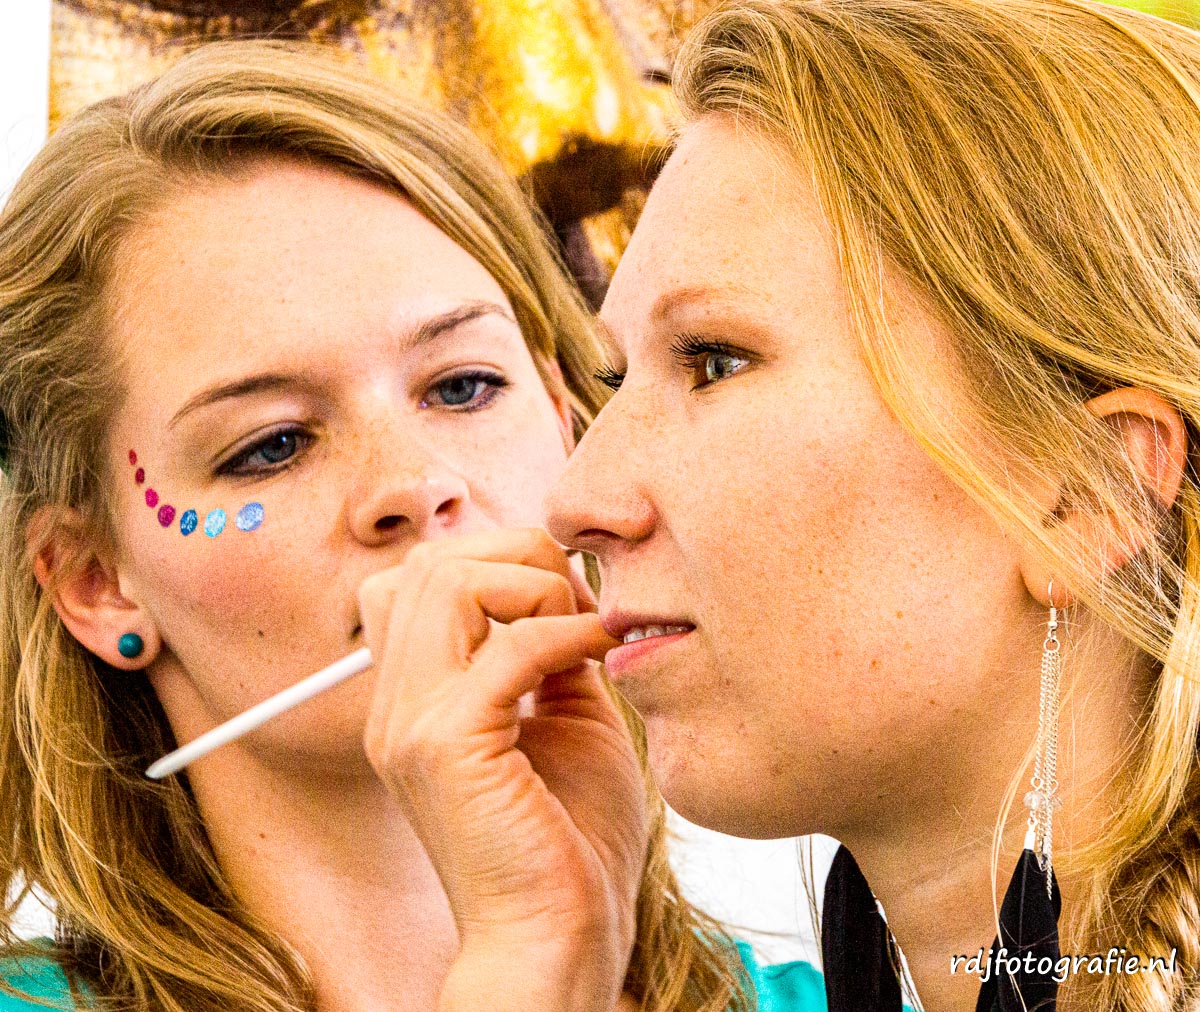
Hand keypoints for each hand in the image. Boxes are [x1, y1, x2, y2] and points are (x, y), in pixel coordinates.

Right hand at [357, 529, 644, 1010]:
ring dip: (531, 585)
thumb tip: (569, 591)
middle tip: (576, 600)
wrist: (558, 941)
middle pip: (426, 564)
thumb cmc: (570, 842)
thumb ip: (551, 652)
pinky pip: (507, 645)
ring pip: (444, 582)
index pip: (419, 578)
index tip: (566, 599)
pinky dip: (565, 629)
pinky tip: (598, 652)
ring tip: (580, 628)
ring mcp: (411, 724)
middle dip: (514, 555)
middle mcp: (398, 704)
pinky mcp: (446, 746)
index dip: (497, 562)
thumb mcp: (565, 718)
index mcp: (416, 698)